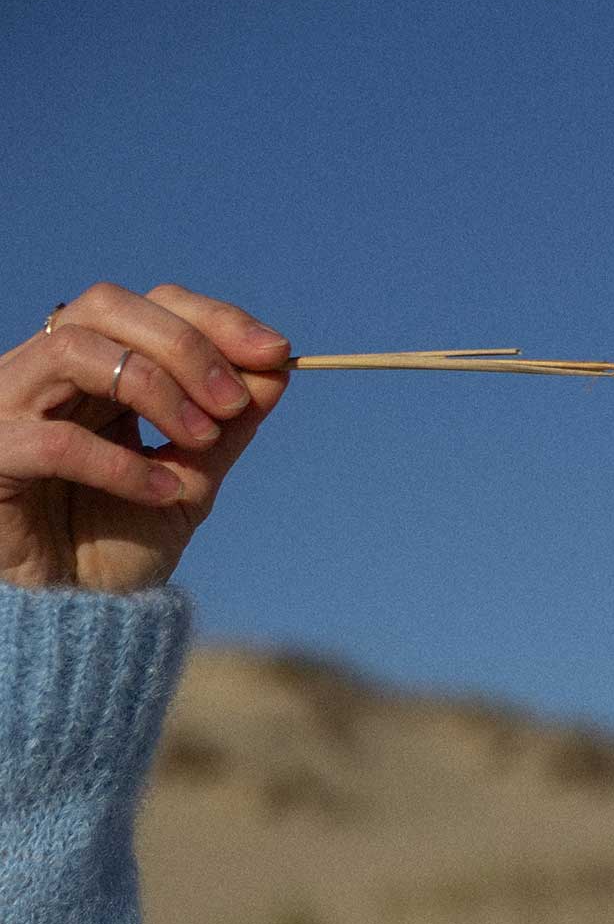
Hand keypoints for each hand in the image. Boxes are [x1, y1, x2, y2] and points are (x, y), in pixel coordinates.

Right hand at [0, 282, 293, 594]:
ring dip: (154, 385)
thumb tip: (275, 374)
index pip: (148, 306)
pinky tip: (162, 491)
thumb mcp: (187, 485)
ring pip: (75, 349)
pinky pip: (56, 441)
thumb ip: (223, 432)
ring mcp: (11, 406)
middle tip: (235, 399)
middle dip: (186, 344)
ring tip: (201, 437)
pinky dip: (119, 462)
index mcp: (94, 370)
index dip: (213, 320)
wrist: (68, 618)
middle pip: (108, 306)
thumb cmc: (115, 549)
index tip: (277, 352)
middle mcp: (46, 373)